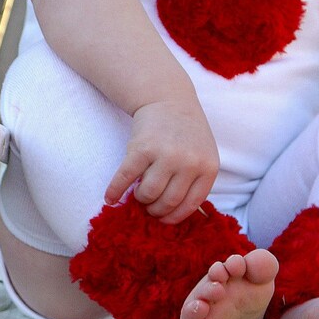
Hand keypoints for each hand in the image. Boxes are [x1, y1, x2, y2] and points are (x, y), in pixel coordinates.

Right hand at [105, 100, 219, 223]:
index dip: (174, 216)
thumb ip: (196, 181)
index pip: (190, 204)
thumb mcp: (203, 155)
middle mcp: (189, 162)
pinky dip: (115, 191)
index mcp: (208, 167)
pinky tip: (110, 198)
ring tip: (139, 194)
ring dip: (141, 199)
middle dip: (156, 210)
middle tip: (149, 207)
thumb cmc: (187, 133)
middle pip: (168, 202)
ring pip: (149, 194)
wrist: (169, 99)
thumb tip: (176, 214)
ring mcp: (165, 155)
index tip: (164, 219)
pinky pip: (126, 178)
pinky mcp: (141, 148)